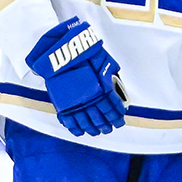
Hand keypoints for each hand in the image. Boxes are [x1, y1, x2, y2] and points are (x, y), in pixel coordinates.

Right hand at [27, 17, 126, 136]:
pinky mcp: (62, 102)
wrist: (61, 49)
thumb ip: (109, 76)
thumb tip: (113, 84)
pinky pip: (69, 119)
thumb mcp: (104, 63)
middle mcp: (90, 97)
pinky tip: (79, 131)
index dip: (116, 116)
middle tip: (109, 129)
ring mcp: (75, 101)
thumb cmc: (83, 53)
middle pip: (101, 117)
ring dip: (93, 128)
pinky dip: (74, 127)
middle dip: (106, 124)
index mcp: (102, 88)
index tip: (119, 121)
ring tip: (97, 132)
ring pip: (86, 121)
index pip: (112, 107)